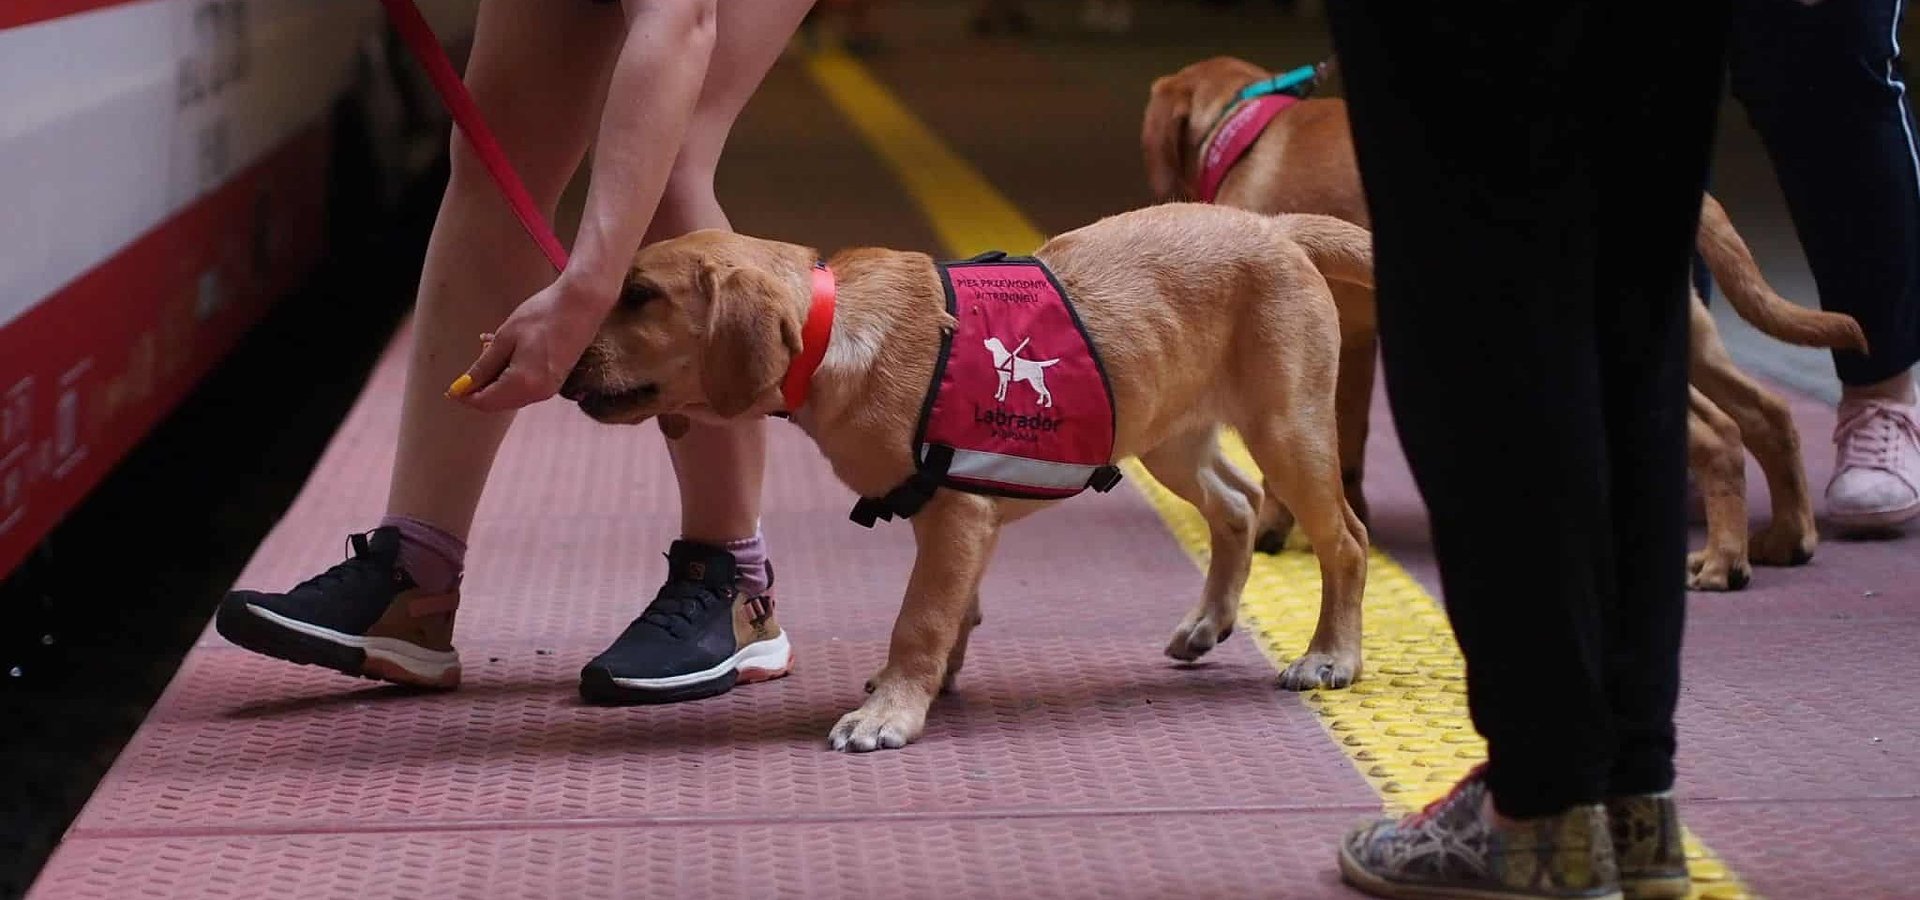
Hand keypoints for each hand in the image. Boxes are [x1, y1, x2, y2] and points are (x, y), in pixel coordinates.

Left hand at [448, 275, 614, 411]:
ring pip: (511, 395)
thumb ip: (483, 366)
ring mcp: (549, 389)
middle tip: (474, 358)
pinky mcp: (555, 381)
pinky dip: (510, 375)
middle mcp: (538, 393)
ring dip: (495, 379)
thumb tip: (463, 387)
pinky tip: (507, 351)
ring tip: (491, 347)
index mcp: (523, 383)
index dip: (465, 396)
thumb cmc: (541, 316)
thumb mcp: (505, 338)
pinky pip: (524, 386)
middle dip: (481, 388)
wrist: (582, 305)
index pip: (485, 402)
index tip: (451, 387)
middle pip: (498, 402)